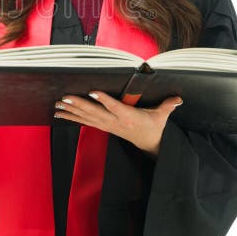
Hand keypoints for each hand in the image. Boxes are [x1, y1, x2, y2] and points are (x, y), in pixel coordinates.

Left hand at [53, 92, 182, 156]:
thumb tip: (178, 99)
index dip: (104, 100)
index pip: (115, 107)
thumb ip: (168, 106)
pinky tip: (60, 114)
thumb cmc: (154, 126)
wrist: (149, 143)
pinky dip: (71, 117)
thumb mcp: (162, 117)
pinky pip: (84, 122)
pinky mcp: (103, 127)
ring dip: (71, 111)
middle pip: (95, 113)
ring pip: (86, 117)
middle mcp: (115, 122)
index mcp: (129, 117)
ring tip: (58, 104)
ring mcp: (107, 125)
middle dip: (79, 105)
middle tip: (65, 97)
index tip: (93, 92)